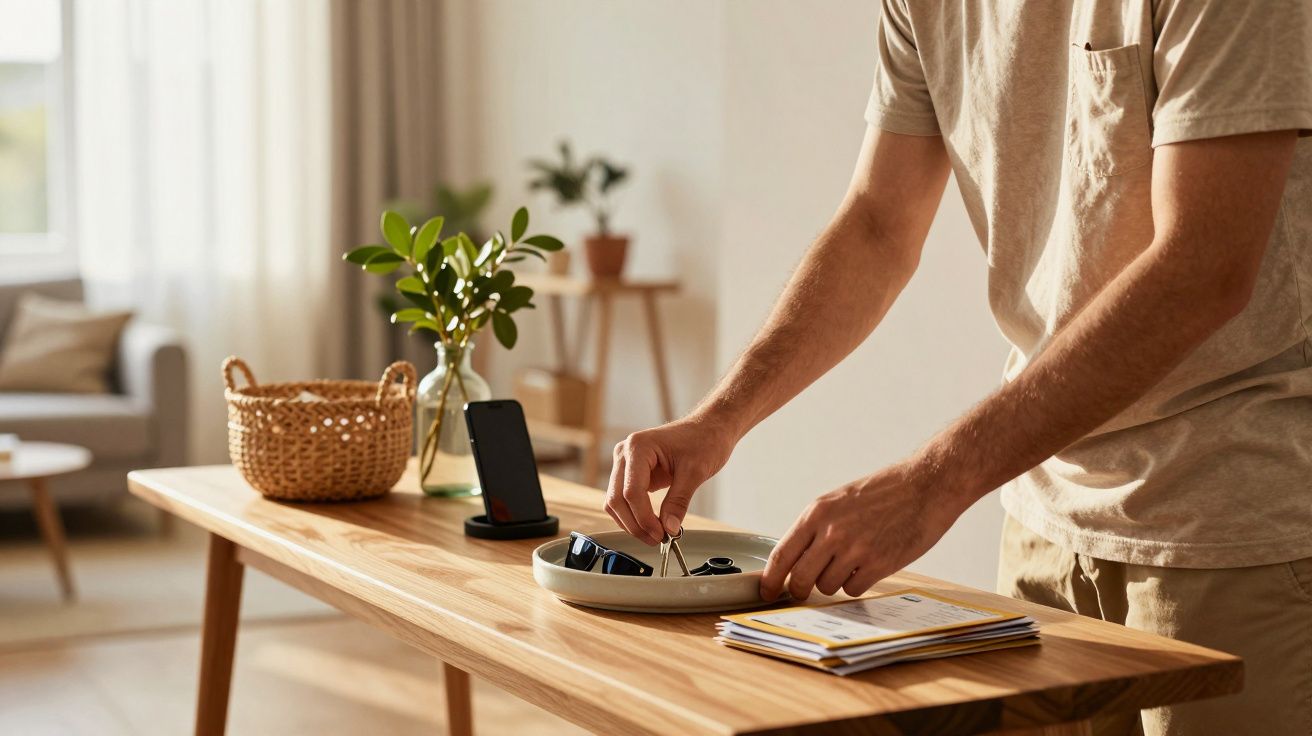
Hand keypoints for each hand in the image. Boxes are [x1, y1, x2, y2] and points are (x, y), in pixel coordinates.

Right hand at [604, 414, 736, 545]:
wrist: (709, 428)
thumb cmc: (704, 440)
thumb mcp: (695, 472)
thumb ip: (678, 502)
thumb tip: (669, 529)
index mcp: (638, 447)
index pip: (631, 491)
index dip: (644, 518)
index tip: (661, 534)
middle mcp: (625, 453)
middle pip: (617, 499)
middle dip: (635, 524)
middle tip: (657, 540)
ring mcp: (626, 463)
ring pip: (615, 502)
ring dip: (631, 522)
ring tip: (656, 535)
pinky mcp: (631, 473)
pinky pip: (624, 499)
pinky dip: (634, 515)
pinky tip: (651, 525)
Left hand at [759, 461, 967, 600]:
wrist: (925, 485)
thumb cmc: (883, 491)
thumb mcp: (838, 500)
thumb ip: (815, 527)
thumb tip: (794, 559)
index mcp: (817, 512)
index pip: (781, 554)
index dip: (770, 579)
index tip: (766, 591)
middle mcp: (831, 532)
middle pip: (800, 579)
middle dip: (799, 590)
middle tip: (804, 591)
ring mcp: (855, 550)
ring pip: (827, 586)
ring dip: (834, 582)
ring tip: (852, 561)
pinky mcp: (878, 564)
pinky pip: (853, 590)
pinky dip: (857, 584)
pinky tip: (868, 565)